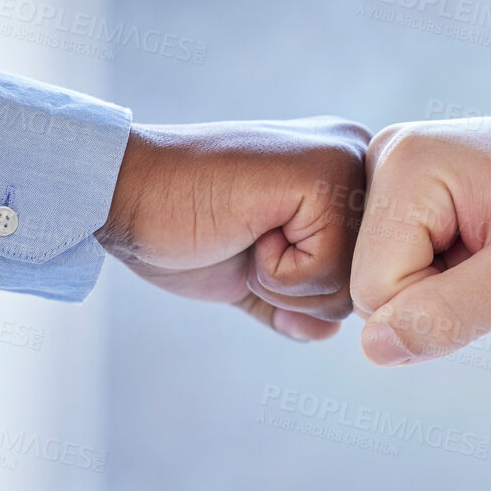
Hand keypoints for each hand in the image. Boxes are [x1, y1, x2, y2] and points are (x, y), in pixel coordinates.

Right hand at [95, 117, 369, 340]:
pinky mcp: (323, 176)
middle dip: (298, 292)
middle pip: (365, 285)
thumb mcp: (251, 273)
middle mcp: (358, 158)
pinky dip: (276, 273)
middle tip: (248, 239)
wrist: (125, 190)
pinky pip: (326, 272)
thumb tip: (328, 332)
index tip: (254, 241)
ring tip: (246, 232)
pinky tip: (246, 229)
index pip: (365, 274)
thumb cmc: (181, 227)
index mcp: (347, 175)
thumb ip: (294, 303)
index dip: (304, 290)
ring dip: (284, 284)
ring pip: (349, 285)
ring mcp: (345, 162)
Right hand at [350, 108, 490, 364]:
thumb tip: (372, 348)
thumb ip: (448, 316)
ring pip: (388, 281)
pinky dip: (452, 272)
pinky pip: (407, 264)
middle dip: (441, 294)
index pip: (374, 291)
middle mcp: (389, 154)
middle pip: (373, 285)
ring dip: (448, 286)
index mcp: (406, 162)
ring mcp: (400, 169)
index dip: (441, 306)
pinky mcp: (416, 188)